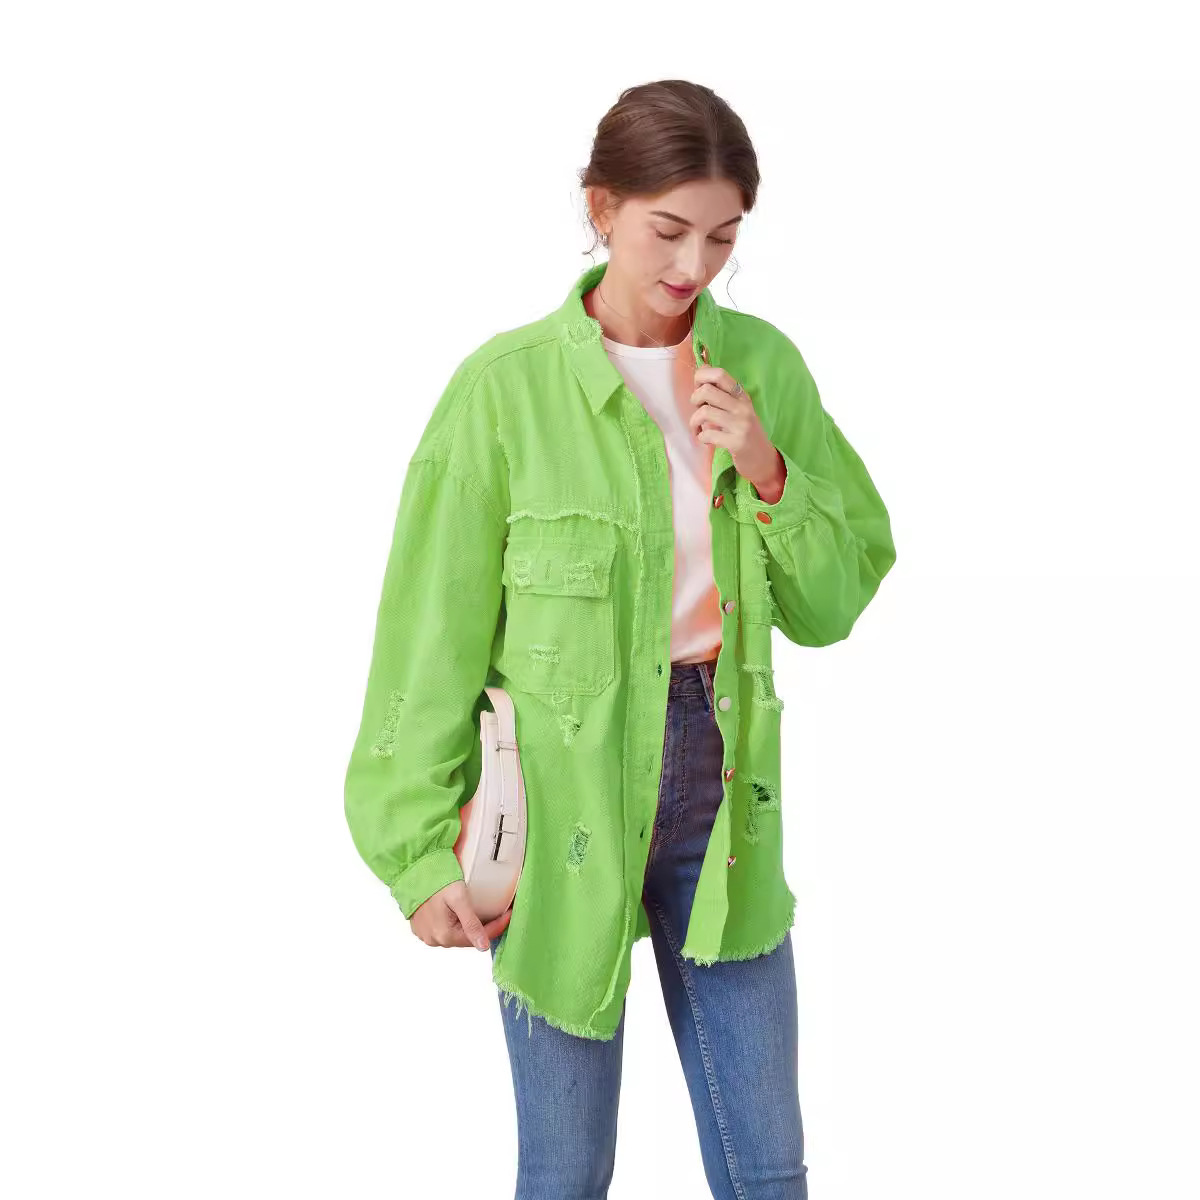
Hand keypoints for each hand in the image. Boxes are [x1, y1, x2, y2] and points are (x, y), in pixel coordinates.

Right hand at [410, 879, 512, 950]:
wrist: (411, 869)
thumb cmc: (434, 880)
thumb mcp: (458, 898)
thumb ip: (471, 923)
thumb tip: (483, 947)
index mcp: (445, 936)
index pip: (480, 937)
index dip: (498, 926)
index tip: (509, 914)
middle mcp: (434, 940)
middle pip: (467, 937)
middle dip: (483, 926)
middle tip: (497, 912)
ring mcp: (426, 934)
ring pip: (455, 934)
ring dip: (468, 925)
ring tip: (480, 912)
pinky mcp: (420, 927)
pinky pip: (442, 929)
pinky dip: (453, 923)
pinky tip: (459, 913)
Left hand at [691, 346, 785, 501]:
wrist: (763, 460)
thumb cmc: (745, 433)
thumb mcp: (737, 409)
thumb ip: (721, 393)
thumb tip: (701, 369)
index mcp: (741, 395)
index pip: (719, 374)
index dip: (701, 377)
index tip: (698, 389)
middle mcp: (742, 407)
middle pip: (707, 390)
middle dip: (694, 400)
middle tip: (698, 411)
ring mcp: (740, 424)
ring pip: (704, 412)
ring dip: (694, 422)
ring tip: (699, 429)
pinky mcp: (736, 442)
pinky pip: (708, 434)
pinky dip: (701, 437)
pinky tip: (706, 440)